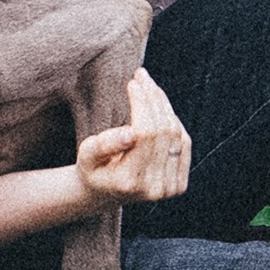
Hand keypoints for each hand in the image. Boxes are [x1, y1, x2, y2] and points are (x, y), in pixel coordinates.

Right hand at [75, 69, 189, 204]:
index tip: (132, 82)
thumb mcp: (87, 155)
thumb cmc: (93, 168)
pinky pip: (183, 142)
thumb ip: (104, 144)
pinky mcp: (179, 184)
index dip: (142, 104)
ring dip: (164, 105)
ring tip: (149, 86)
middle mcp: (154, 189)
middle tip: (142, 76)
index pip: (145, 134)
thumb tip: (130, 134)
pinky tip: (158, 106)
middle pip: (163, 132)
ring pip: (176, 134)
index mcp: (130, 182)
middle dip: (153, 99)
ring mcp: (170, 189)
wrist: (105, 192)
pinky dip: (172, 120)